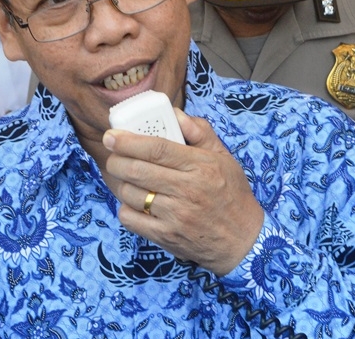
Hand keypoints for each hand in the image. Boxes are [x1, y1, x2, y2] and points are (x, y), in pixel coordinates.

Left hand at [101, 109, 264, 275]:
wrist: (243, 240)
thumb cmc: (231, 194)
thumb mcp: (224, 158)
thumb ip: (200, 132)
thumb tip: (174, 114)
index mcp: (201, 166)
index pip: (156, 149)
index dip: (128, 141)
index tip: (111, 136)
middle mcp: (187, 190)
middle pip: (138, 170)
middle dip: (116, 160)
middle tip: (112, 155)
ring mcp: (175, 215)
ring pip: (131, 194)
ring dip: (122, 183)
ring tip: (127, 178)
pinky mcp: (167, 236)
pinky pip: (131, 219)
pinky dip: (126, 208)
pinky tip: (135, 202)